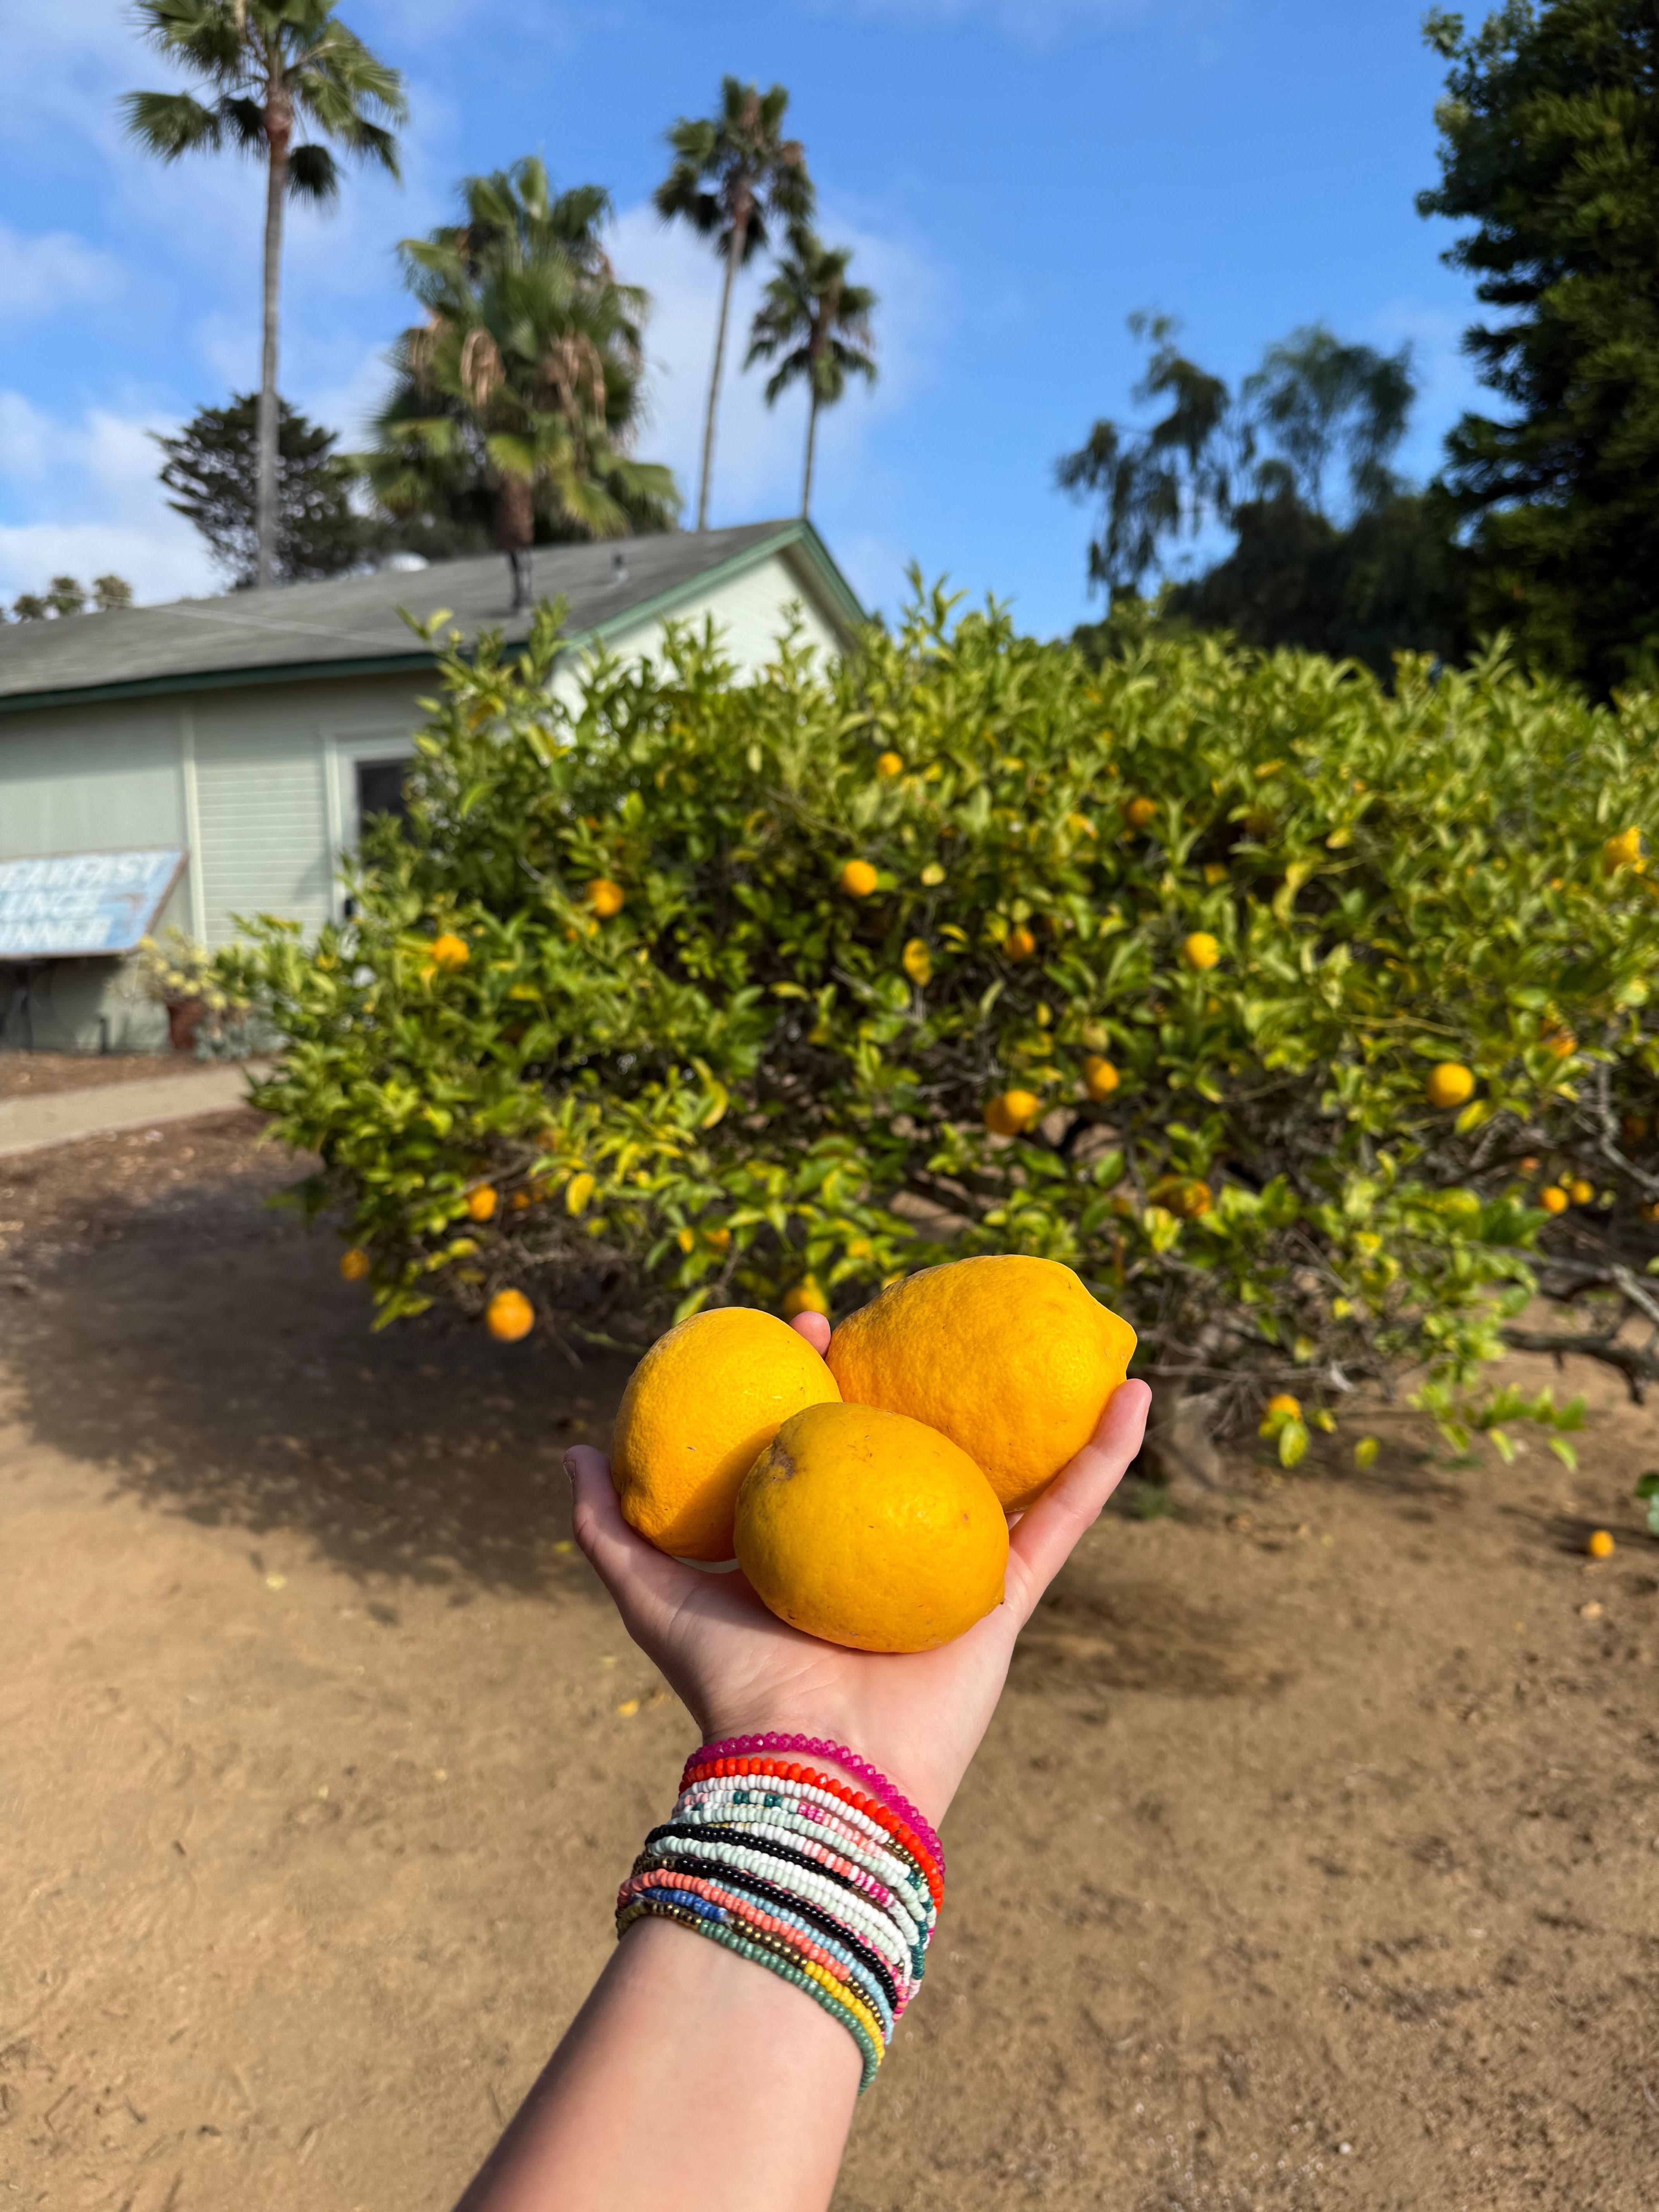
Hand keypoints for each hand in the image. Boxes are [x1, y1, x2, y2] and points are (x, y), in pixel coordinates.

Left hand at [566, 1313, 1149, 1830]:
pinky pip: (1068, 1514)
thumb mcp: (651, 1592)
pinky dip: (1108, 1458)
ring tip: (1073, 1339)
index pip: (826, 1433)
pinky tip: (1136, 1398)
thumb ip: (608, 1528)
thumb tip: (571, 1455)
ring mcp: (955, 1565)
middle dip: (922, 1368)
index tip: (806, 1320)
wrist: (808, 1767)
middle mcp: (889, 1546)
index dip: (820, 1370)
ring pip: (1011, 1467)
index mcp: (820, 1539)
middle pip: (920, 1437)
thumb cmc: (730, 1684)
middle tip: (909, 1307)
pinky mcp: (1008, 1594)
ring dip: (1050, 1406)